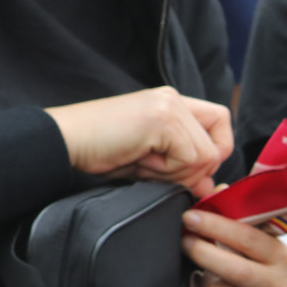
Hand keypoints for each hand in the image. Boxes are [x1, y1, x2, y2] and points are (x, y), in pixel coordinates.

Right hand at [47, 88, 233, 197]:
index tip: (191, 170)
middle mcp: (174, 99)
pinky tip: (139, 159)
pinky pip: (189, 159)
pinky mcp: (163, 119)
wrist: (65, 142)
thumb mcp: (152, 162)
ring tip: (142, 162)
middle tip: (153, 168)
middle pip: (218, 147)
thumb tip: (211, 187)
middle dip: (190, 172)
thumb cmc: (101, 153)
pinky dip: (166, 171)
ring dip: (175, 173)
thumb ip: (184, 169)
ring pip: (206, 157)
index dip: (217, 151)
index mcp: (173, 103)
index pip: (222, 122)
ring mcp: (169, 106)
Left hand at [184, 209, 286, 286]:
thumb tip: (219, 190)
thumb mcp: (264, 240)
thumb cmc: (268, 267)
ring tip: (206, 273)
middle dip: (201, 251)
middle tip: (186, 240)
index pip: (246, 238)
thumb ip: (242, 217)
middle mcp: (275, 286)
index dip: (215, 225)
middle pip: (230, 269)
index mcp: (279, 257)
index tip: (190, 217)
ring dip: (202, 280)